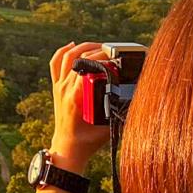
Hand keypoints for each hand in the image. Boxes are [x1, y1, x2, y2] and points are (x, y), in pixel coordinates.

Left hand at [48, 41, 110, 173]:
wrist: (67, 147)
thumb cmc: (88, 140)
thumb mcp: (108, 127)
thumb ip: (120, 113)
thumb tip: (138, 100)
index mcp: (75, 97)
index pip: (88, 68)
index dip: (103, 59)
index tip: (117, 58)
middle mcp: (65, 88)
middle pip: (78, 58)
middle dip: (97, 51)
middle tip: (112, 51)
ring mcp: (59, 86)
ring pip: (66, 56)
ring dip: (82, 47)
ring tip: (98, 46)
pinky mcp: (56, 87)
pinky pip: (55, 63)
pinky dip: (63, 51)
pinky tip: (73, 45)